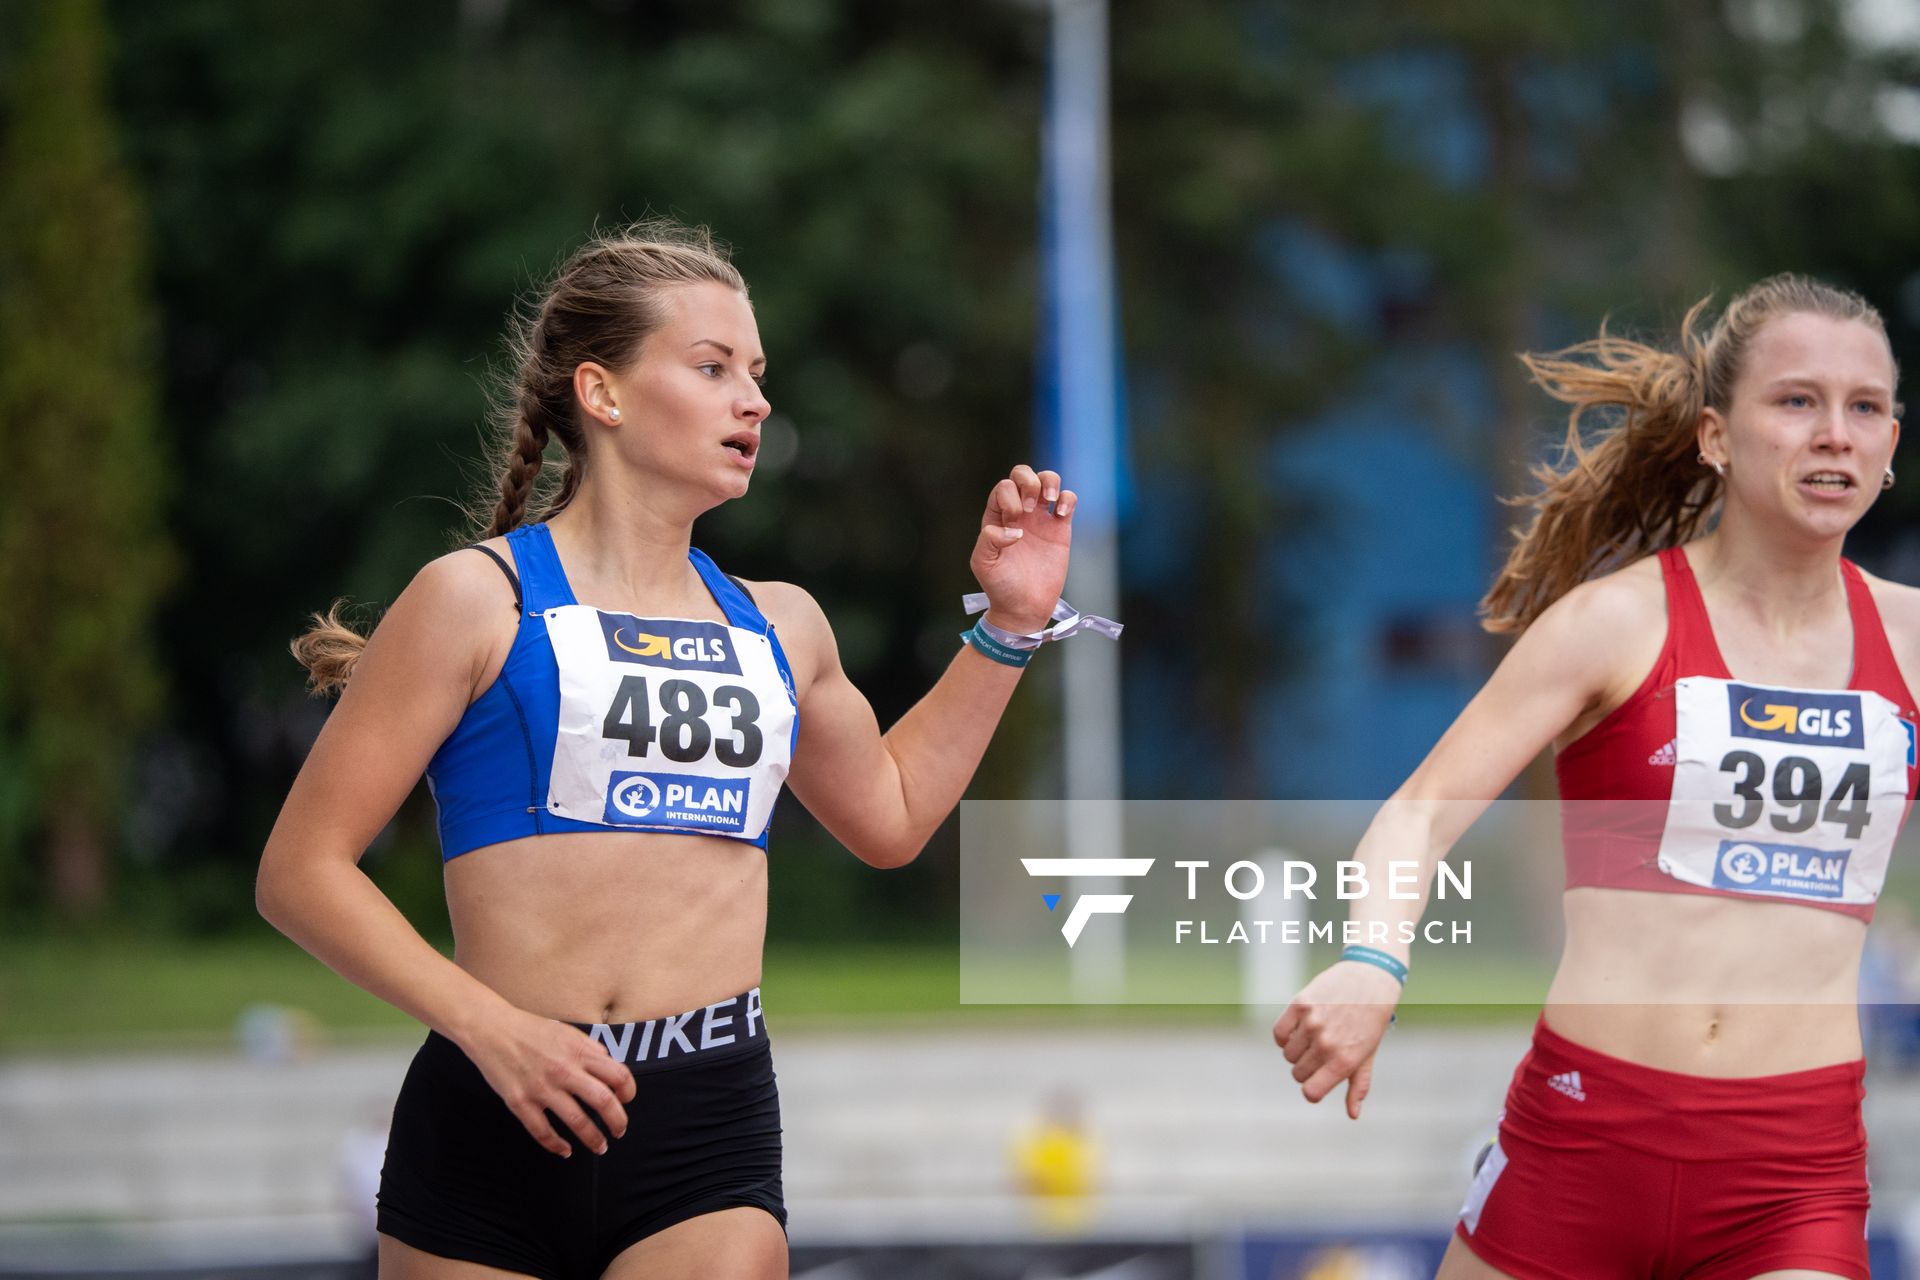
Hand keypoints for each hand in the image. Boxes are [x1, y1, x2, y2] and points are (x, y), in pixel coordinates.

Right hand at [458, 1006, 637, 1156]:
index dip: (628, 1091)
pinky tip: (565, 1151)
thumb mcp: (567, 1032)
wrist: (491, 1029)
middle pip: (603, 1101)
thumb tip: (610, 1067)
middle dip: (618, 1122)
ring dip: (593, 1139)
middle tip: (620, 1131)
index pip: (618, 1074)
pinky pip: (542, 1131)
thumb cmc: (530, 1029)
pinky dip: (556, 1146)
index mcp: (579, 1051)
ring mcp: (541, 1088)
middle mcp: (564, 1070)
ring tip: (600, 1147)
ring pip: (577, 1122)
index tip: (626, 1100)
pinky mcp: (519, 1102)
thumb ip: (590, 1050)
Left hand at [970, 464, 1075, 634]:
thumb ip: (989, 540)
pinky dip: (1067, 499)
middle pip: (1023, 474)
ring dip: (1049, 481)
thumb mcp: (983, 563)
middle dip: (1028, 481)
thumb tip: (1014, 530)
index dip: (1009, 496)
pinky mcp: (1061, 528)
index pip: (1003, 488)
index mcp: (997, 517)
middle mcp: (1019, 513)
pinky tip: (1062, 514)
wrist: (1025, 607)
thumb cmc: (1001, 586)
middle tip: (1030, 507)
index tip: (1014, 521)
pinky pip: (1067, 500)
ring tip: (1049, 500)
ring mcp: (1041, 519)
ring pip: (1047, 480)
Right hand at [1272, 961, 1401, 1119]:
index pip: (1311, 1092)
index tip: (1317, 1081)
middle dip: (1306, 1068)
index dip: (1311, 1090)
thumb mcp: (1368, 1054)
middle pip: (1298, 1073)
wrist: (1370, 978)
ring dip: (1296, 1051)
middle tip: (1321, 1053)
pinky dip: (1284, 1036)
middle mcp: (1327, 1044)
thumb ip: (1358, 1086)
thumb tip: (1353, 1115)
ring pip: (1287, 1054)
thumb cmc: (1370, 1020)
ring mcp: (1312, 1023)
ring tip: (1313, 1037)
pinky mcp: (1300, 1005)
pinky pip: (1279, 1034)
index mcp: (1345, 1061)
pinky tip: (1299, 1029)